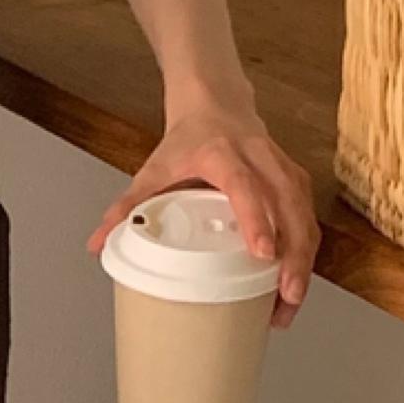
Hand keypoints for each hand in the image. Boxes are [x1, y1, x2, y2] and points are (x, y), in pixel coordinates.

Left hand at [84, 94, 321, 330]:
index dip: (256, 218)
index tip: (262, 253)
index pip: (245, 186)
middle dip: (294, 252)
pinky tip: (294, 282)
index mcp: (223, 153)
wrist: (214, 101)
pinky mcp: (294, 179)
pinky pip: (307, 215)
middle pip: (289, 204)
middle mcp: (259, 158)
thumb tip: (96, 244)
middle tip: (286, 296)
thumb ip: (127, 206)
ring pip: (304, 213)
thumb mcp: (153, 168)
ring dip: (304, 258)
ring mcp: (282, 167)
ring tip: (290, 301)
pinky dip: (305, 250)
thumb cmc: (187, 139)